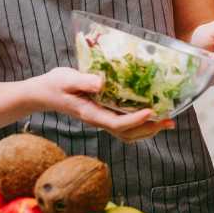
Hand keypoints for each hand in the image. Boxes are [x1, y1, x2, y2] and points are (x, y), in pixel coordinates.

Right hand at [33, 67, 174, 142]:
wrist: (44, 93)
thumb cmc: (54, 84)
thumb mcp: (66, 79)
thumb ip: (84, 81)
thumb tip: (102, 83)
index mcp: (90, 114)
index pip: (116, 124)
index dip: (135, 120)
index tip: (151, 111)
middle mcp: (99, 120)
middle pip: (127, 133)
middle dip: (149, 129)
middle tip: (169, 120)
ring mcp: (102, 119)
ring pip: (129, 133)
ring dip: (149, 129)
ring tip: (168, 121)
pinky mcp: (105, 114)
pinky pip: (126, 126)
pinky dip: (142, 124)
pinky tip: (154, 115)